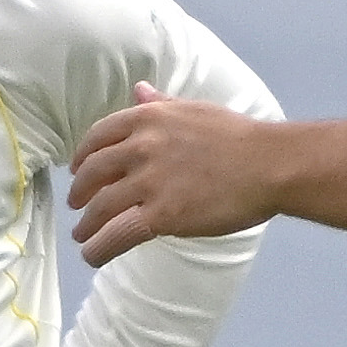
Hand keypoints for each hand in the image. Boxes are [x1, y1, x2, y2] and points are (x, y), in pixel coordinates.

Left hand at [74, 87, 346, 260]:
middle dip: (80, 192)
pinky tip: (93, 256)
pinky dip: (99, 248)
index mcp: (148, 118)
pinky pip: (117, 234)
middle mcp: (141, 147)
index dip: (82, 156)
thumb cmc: (241, 138)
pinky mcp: (161, 215)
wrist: (269, 165)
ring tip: (83, 237)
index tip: (78, 170)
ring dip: (86, 226)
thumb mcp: (195, 110)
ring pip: (100, 208)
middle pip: (93, 173)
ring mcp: (149, 182)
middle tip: (76, 206)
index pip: (98, 137)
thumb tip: (139, 90)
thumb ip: (162, 103)